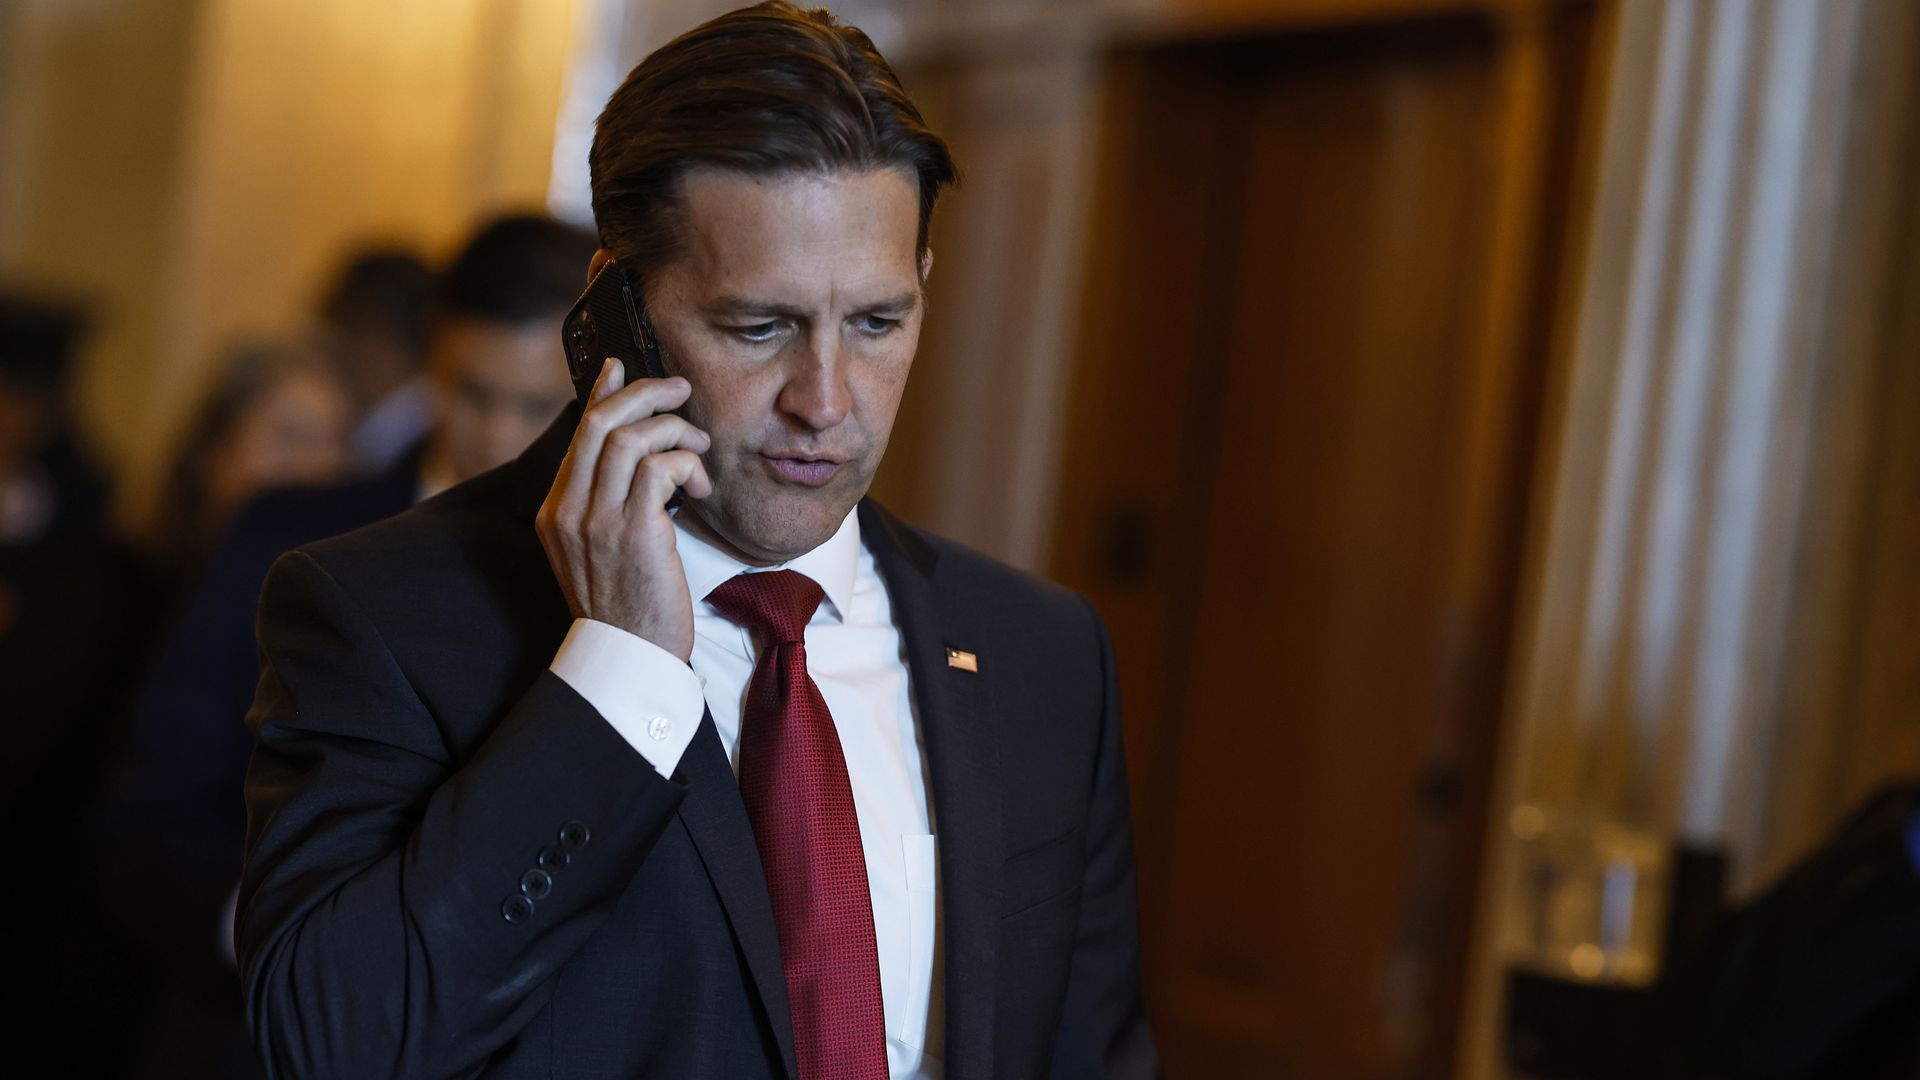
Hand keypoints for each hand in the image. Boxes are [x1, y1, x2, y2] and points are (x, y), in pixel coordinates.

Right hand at [536, 359, 713, 661]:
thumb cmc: (628, 604)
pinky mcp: (632, 533)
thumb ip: (607, 502)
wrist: (630, 657)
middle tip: (679, 389)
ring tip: (698, 449)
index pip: (577, 435)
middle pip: (597, 423)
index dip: (601, 394)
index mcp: (555, 512)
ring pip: (628, 439)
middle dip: (643, 394)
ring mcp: (596, 522)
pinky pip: (657, 469)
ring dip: (674, 431)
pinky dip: (684, 463)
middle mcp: (567, 511)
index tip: (620, 367)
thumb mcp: (602, 549)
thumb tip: (637, 453)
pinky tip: (698, 485)